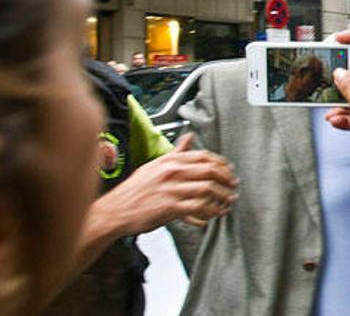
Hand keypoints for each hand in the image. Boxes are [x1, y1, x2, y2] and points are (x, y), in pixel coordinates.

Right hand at [92, 133, 238, 236]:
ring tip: (229, 200)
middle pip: (210, 170)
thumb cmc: (135, 190)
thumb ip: (175, 152)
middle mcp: (171, 172)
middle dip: (227, 178)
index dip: (221, 163)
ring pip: (208, 189)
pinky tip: (217, 213)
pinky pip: (199, 207)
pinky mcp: (170, 207)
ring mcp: (171, 189)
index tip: (230, 170)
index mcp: (169, 161)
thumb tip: (189, 136)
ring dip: (223, 195)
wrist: (115, 210)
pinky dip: (212, 210)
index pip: (204, 156)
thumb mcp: (154, 165)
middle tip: (234, 185)